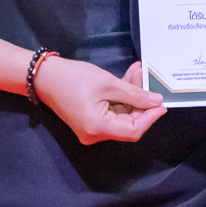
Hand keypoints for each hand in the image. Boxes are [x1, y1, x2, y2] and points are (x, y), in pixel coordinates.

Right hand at [34, 56, 166, 143]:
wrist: (43, 76)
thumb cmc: (73, 78)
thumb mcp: (108, 84)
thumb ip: (134, 94)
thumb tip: (156, 102)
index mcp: (98, 128)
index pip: (133, 130)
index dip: (150, 117)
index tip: (162, 103)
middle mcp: (95, 134)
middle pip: (128, 123)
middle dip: (141, 101)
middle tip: (147, 78)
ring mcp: (91, 129)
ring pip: (121, 116)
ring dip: (132, 96)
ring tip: (137, 71)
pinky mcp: (90, 121)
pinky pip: (111, 113)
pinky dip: (121, 98)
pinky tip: (128, 78)